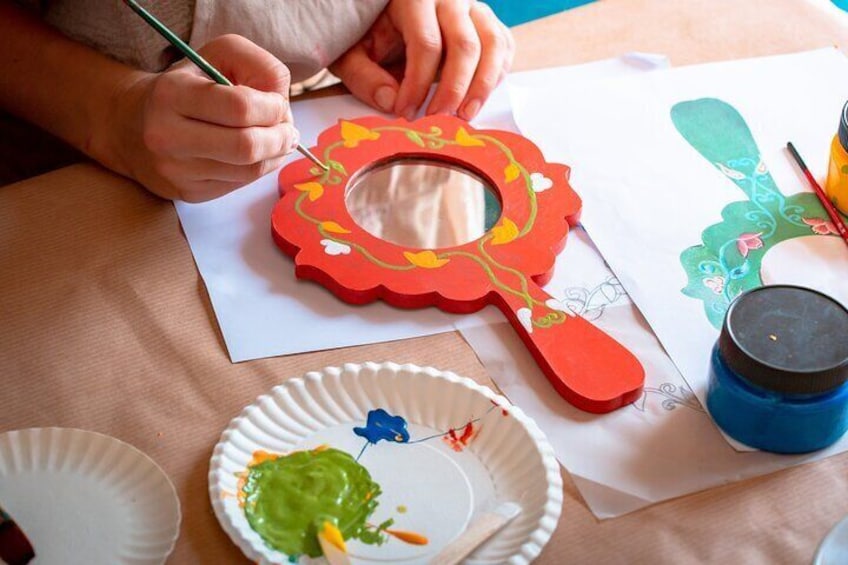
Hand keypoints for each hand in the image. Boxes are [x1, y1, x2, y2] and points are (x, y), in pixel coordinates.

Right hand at [112, 34, 296, 201]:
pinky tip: (256, 154)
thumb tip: (283, 103)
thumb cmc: (187, 86)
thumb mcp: (218, 57)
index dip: (273, 108)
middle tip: (288, 130)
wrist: (132, 126)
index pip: (240, 107)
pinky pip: (239, 185)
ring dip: (275, 155)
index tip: (280, 104)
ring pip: (249, 171)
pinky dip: (259, 169)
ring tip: (277, 140)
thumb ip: (258, 66)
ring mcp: (175, 170)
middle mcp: (167, 135)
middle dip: (280, 137)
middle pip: (246, 147)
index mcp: (172, 93)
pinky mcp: (187, 193)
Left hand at [330, 0, 513, 121]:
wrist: (391, 17)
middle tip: (439, 119)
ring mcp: (475, 10)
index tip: (406, 112)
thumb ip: (364, 77)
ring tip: (465, 115)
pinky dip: (496, 77)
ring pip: (493, 47)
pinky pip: (503, 49)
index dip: (418, 84)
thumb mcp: (353, 54)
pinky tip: (476, 99)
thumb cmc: (373, 36)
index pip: (426, 44)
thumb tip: (389, 102)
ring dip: (482, 86)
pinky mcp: (488, 24)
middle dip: (453, 89)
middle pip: (465, 46)